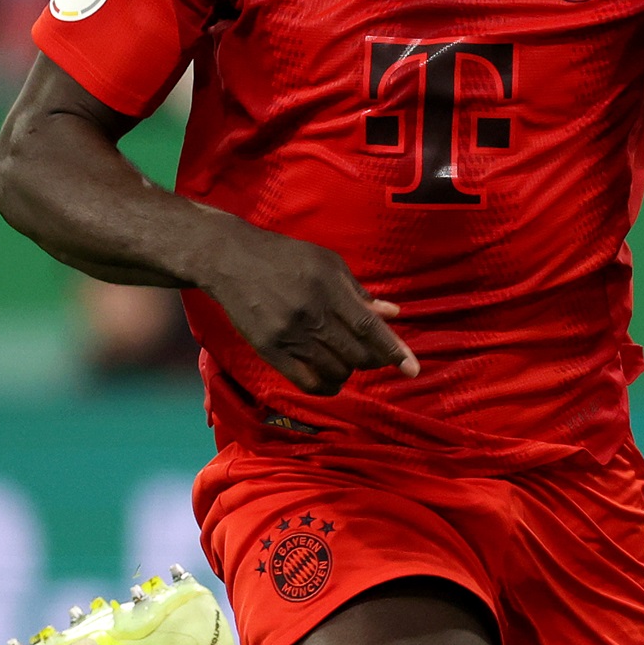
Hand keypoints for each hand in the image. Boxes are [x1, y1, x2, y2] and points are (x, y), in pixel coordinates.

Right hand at [197, 223, 417, 395]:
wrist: (230, 260)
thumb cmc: (287, 258)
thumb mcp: (328, 263)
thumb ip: (359, 292)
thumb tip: (392, 314)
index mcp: (329, 289)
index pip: (369, 328)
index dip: (394, 351)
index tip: (413, 369)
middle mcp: (311, 315)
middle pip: (356, 354)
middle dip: (373, 360)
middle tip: (372, 355)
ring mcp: (289, 335)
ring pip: (335, 371)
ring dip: (348, 371)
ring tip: (345, 359)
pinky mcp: (269, 349)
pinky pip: (306, 381)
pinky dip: (326, 386)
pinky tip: (330, 379)